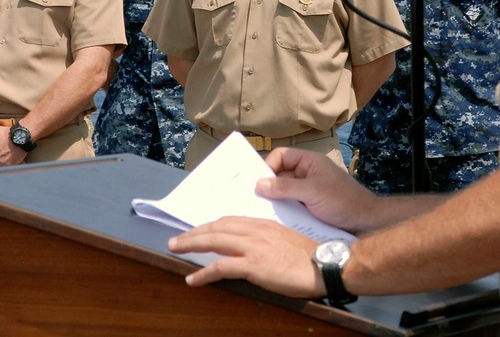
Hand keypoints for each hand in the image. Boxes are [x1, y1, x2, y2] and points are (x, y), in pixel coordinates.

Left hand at [168, 217, 323, 297]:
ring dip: (190, 245)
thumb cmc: (308, 256)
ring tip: (175, 250)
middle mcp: (254, 231)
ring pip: (213, 241)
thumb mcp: (284, 237)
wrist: (323, 265)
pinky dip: (203, 273)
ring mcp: (252, 247)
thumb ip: (266, 237)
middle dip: (193, 233)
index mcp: (262, 223)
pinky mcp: (253, 265)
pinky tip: (192, 279)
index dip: (209, 225)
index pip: (228, 220)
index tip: (197, 230)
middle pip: (215, 228)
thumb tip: (252, 245)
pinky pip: (220, 267)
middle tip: (176, 239)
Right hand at [258, 148, 376, 234]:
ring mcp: (308, 191)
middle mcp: (307, 174)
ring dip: (275, 201)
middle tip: (252, 198)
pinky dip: (283, 211)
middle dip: (268, 185)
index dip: (268, 166)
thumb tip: (259, 184)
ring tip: (261, 212)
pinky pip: (290, 206)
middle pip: (280, 174)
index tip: (259, 183)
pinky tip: (275, 221)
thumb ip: (285, 187)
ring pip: (284, 192)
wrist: (368, 224)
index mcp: (309, 162)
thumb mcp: (312, 192)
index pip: (281, 156)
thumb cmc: (343, 201)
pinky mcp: (309, 207)